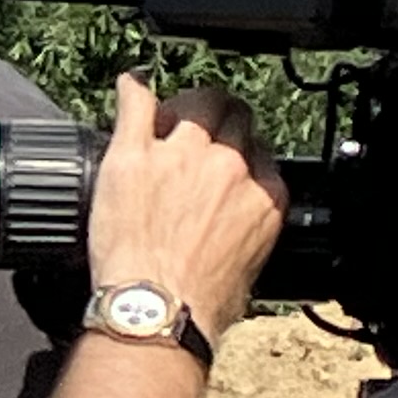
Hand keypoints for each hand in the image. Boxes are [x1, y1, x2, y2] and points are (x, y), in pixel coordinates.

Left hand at [93, 76, 289, 340]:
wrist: (157, 314)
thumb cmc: (198, 306)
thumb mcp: (251, 267)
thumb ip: (250, 230)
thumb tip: (238, 230)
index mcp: (264, 195)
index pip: (260, 149)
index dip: (240, 148)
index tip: (225, 157)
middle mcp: (229, 167)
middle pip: (232, 117)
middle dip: (220, 119)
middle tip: (200, 129)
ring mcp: (181, 156)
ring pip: (193, 104)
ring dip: (183, 106)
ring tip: (168, 114)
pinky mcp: (134, 155)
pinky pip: (137, 103)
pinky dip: (134, 89)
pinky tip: (132, 84)